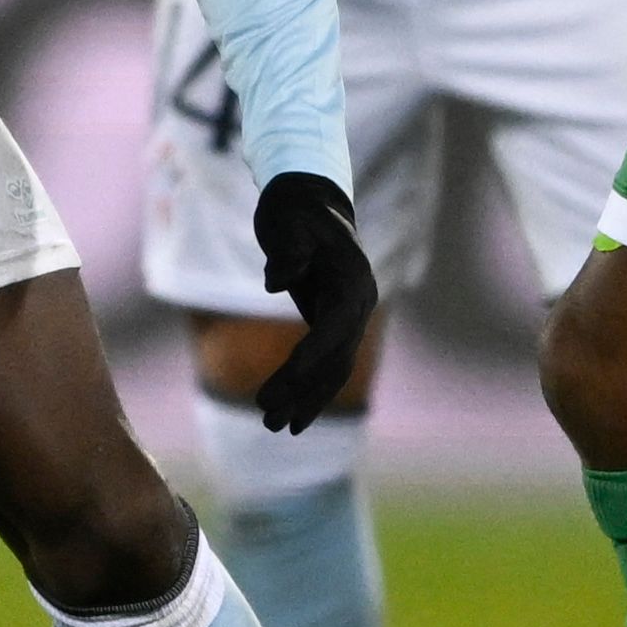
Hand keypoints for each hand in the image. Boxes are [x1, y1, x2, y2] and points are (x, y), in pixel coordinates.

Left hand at [249, 172, 377, 433]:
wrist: (309, 199)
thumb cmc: (293, 209)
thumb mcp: (286, 221)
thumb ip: (286, 249)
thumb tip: (276, 281)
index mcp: (353, 280)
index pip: (337, 325)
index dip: (315, 352)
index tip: (292, 378)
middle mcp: (358, 303)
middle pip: (334, 356)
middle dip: (302, 389)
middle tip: (268, 418)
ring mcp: (349, 315)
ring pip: (332, 369)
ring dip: (304, 399)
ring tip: (274, 427)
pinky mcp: (333, 322)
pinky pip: (325, 364)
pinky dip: (308, 390)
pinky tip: (289, 416)